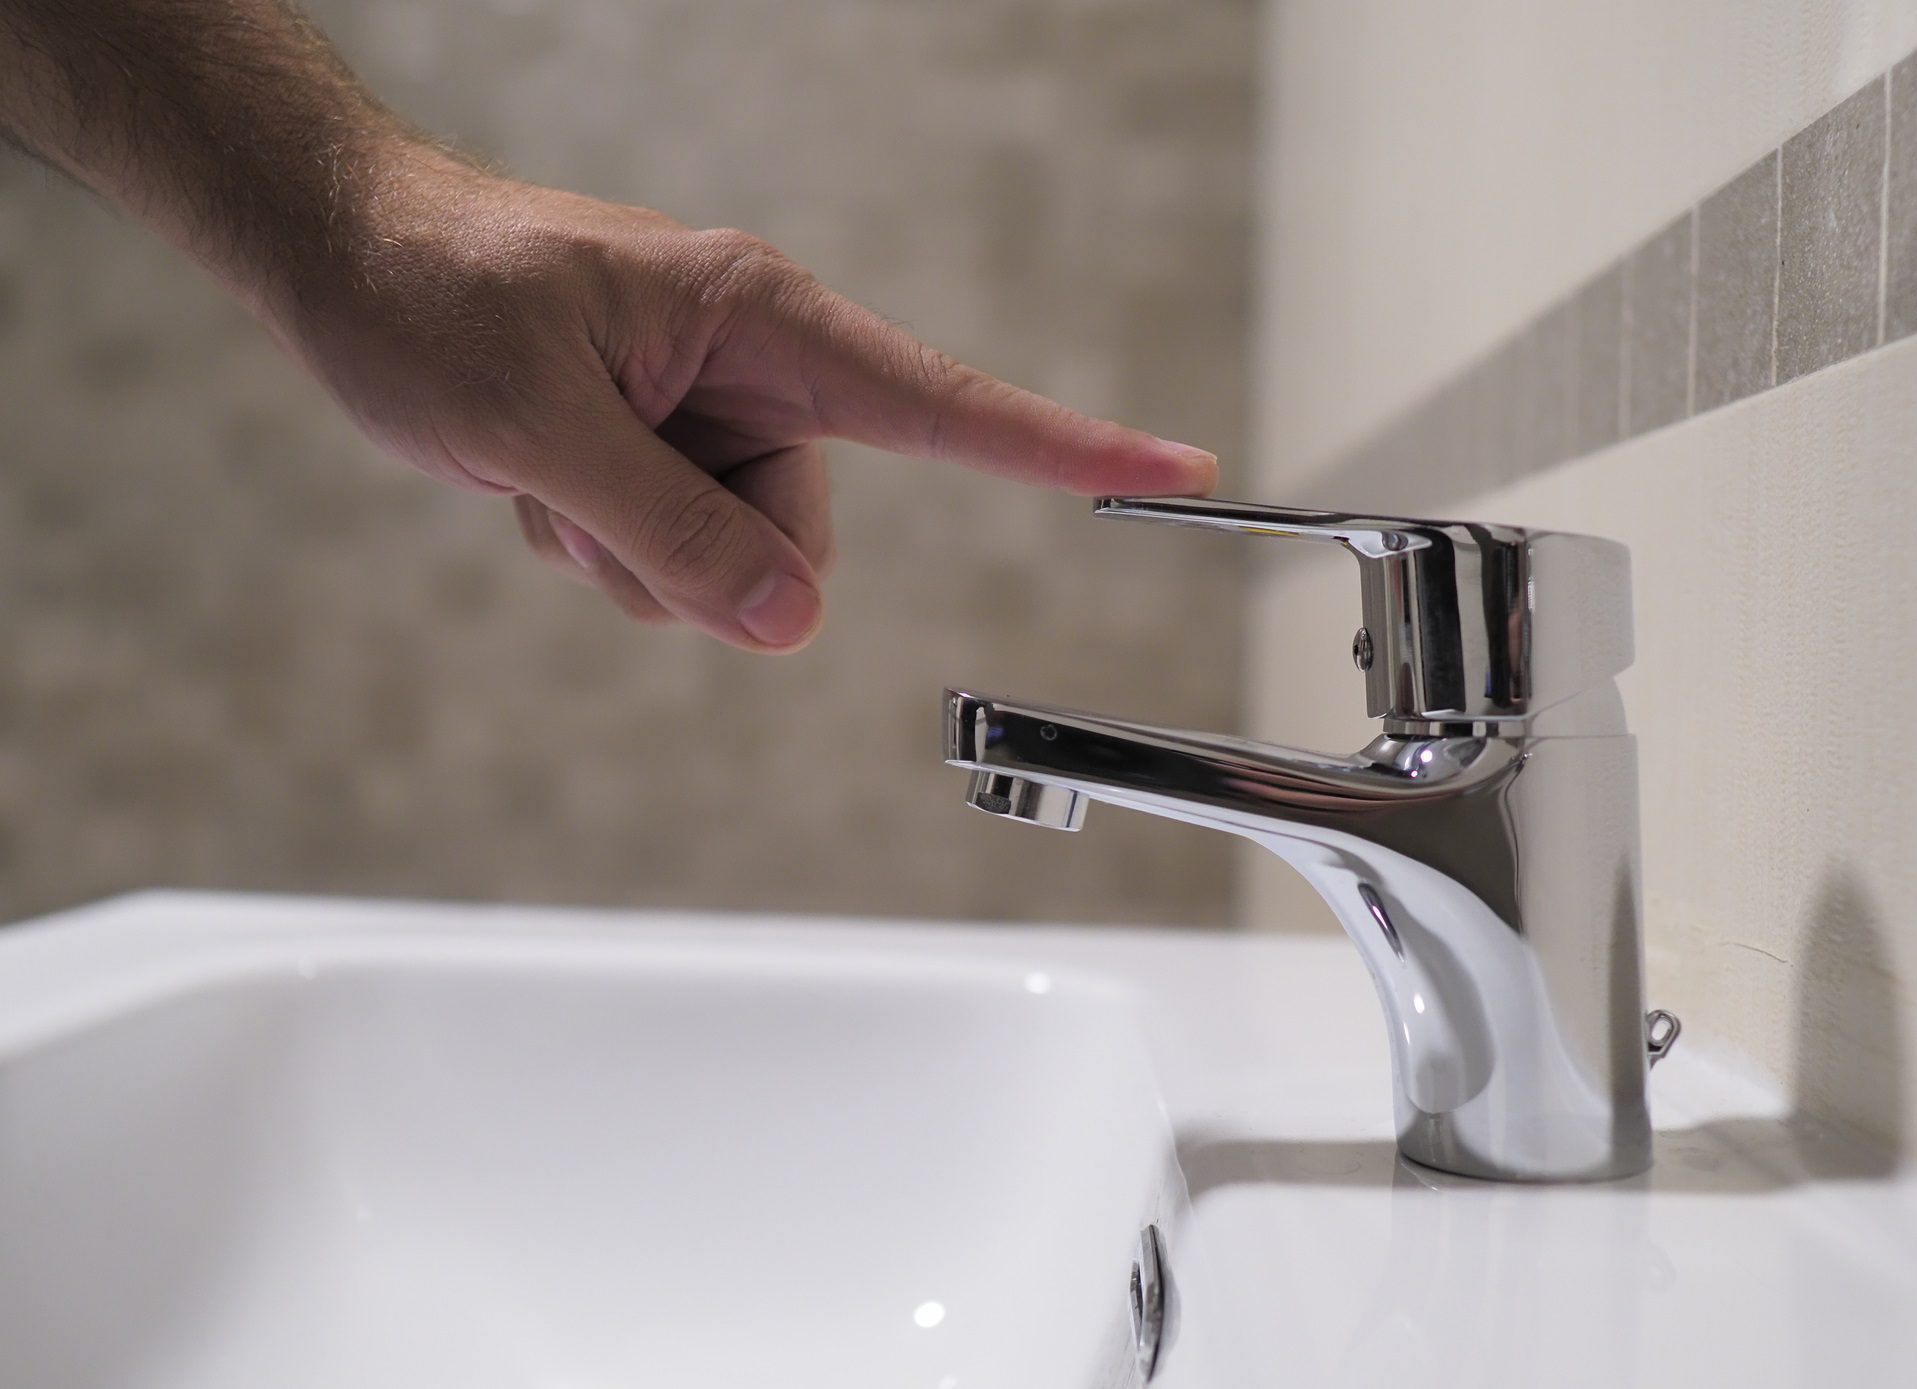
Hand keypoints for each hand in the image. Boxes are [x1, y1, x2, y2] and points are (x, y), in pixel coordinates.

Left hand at [275, 150, 1218, 649]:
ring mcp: (712, 416)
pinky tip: (539, 478)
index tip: (1175, 467)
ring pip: (733, 563)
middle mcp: (754, 369)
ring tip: (547, 470)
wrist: (346, 260)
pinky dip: (602, 545)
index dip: (1063, 447)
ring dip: (633, 555)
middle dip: (699, 557)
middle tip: (588, 498)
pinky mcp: (669, 453)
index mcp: (759, 319)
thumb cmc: (432, 294)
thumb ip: (672, 531)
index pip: (942, 404)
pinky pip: (674, 560)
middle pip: (803, 538)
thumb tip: (792, 625)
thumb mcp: (538, 424)